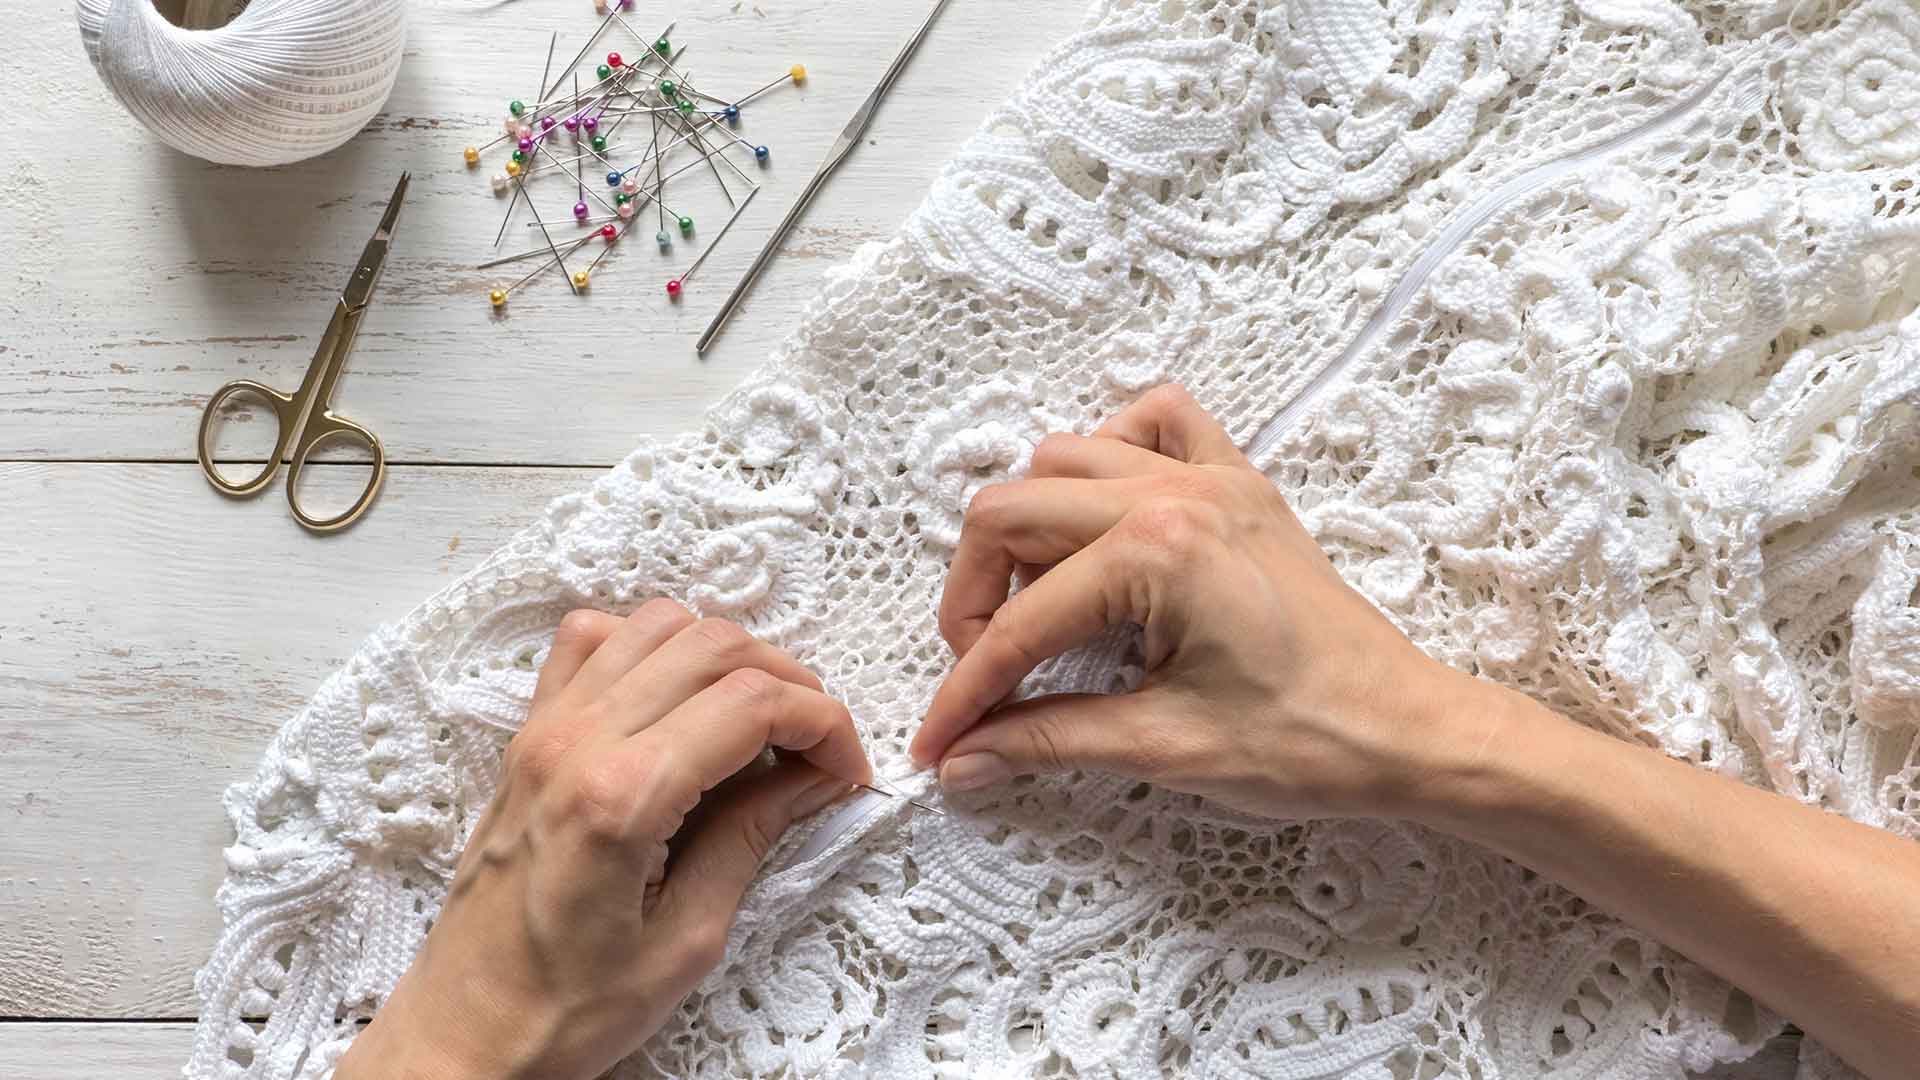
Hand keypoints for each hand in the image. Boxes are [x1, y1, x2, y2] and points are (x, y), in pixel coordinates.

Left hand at [336, 601, 871, 1079]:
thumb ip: (751, 839)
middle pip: (713, 646)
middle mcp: (576, 742)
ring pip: (658, 623)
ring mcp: (543, 729)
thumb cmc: (567, 1010)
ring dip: (727, 654)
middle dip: (790, 682)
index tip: (848, 768)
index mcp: (620, 798)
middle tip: (819, 745)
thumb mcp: (686, 942)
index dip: (823, 723)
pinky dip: (649, 643)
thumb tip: (815, 778)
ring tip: (759, 718)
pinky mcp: (526, 735)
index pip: (751, 704)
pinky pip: (591, 640)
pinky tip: (678, 694)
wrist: (464, 1032)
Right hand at [910, 385, 1477, 819]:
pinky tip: (1105, 522)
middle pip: (1011, 512)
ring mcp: (1210, 477)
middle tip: (983, 677)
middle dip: (976, 600)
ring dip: (1029, 530)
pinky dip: (1111, 456)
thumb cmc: (1310, 742)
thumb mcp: (1164, 747)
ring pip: (1064, 459)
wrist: (1411, 731)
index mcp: (1157, 554)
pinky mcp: (1238, 484)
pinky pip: (1155, 422)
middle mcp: (1174, 493)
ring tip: (1039, 609)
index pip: (1020, 624)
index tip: (940, 745)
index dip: (967, 693)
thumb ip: (1049, 740)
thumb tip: (964, 760)